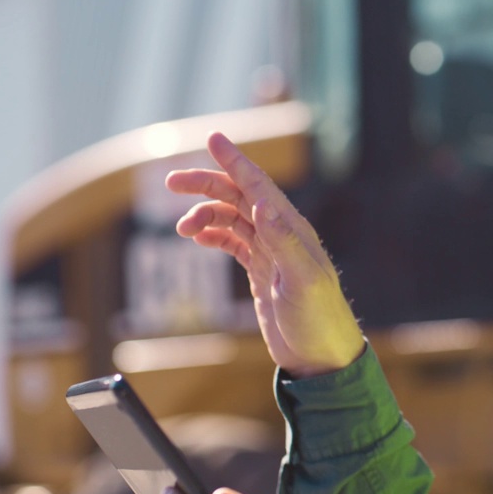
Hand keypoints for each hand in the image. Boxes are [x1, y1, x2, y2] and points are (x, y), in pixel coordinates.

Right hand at [165, 133, 364, 376]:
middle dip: (206, 185)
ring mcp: (271, 253)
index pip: (258, 185)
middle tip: (170, 182)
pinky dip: (213, 235)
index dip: (235, 160)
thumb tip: (263, 205)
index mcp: (292, 229)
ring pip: (232, 218)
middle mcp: (281, 235)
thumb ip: (284, 242)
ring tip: (181, 228)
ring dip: (205, 215)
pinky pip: (234, 242)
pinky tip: (197, 237)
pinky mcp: (262, 272)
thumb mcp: (303, 281)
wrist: (322, 356)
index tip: (213, 137)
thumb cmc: (319, 319)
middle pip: (239, 196)